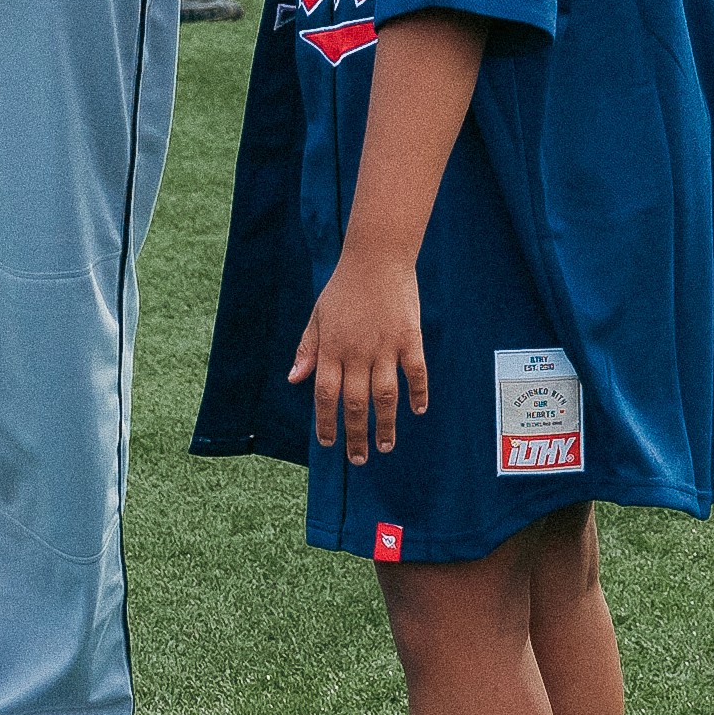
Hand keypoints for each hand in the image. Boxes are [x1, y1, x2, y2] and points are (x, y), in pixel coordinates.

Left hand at [290, 242, 427, 463]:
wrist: (376, 256)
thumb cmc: (343, 287)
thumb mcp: (318, 315)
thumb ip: (307, 349)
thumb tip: (294, 380)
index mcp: (331, 347)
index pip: (325, 394)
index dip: (325, 421)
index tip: (328, 443)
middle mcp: (356, 351)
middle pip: (354, 403)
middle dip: (355, 434)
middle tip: (359, 458)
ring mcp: (385, 346)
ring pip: (384, 396)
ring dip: (385, 424)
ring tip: (385, 446)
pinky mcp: (409, 337)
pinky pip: (415, 372)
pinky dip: (418, 393)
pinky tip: (418, 410)